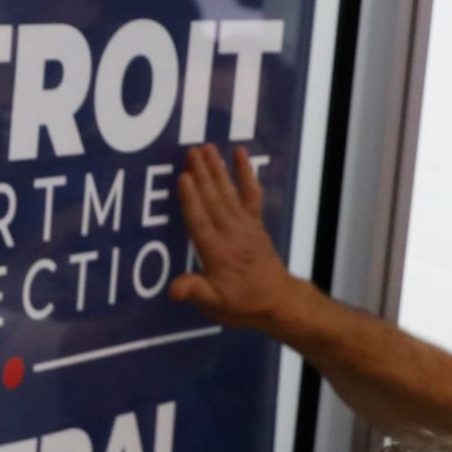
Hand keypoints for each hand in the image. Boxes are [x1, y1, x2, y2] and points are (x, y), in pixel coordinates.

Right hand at [168, 146, 296, 331]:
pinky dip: (246, 173)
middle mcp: (231, 234)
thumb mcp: (215, 304)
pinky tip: (240, 154)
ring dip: (217, 169)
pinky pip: (251, 194)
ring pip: (228, 193)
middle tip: (192, 151)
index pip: (201, 222)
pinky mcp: (255, 222)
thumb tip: (173, 290)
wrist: (278, 301)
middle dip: (203, 175)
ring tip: (207, 147)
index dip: (191, 200)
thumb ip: (195, 292)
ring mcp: (245, 226)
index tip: (184, 177)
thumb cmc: (242, 304)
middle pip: (214, 200)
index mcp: (217, 253)